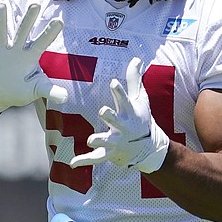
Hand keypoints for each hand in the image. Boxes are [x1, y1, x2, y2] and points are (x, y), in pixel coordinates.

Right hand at [0, 3, 67, 112]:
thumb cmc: (19, 91)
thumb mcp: (35, 90)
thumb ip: (49, 91)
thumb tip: (65, 98)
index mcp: (30, 58)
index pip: (41, 43)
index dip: (49, 33)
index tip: (59, 21)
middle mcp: (16, 51)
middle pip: (23, 32)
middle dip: (28, 19)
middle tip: (35, 4)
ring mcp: (1, 53)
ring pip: (2, 34)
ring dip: (2, 21)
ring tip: (3, 5)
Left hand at [70, 57, 168, 173]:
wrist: (148, 148)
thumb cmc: (141, 119)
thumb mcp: (140, 99)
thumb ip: (134, 79)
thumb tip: (136, 58)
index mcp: (129, 112)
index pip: (124, 100)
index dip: (119, 91)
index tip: (113, 82)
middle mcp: (123, 127)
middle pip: (116, 121)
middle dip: (110, 116)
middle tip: (102, 110)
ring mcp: (117, 141)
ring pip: (107, 141)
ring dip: (100, 140)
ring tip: (91, 139)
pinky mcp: (110, 153)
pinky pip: (96, 158)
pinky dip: (85, 161)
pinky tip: (72, 163)